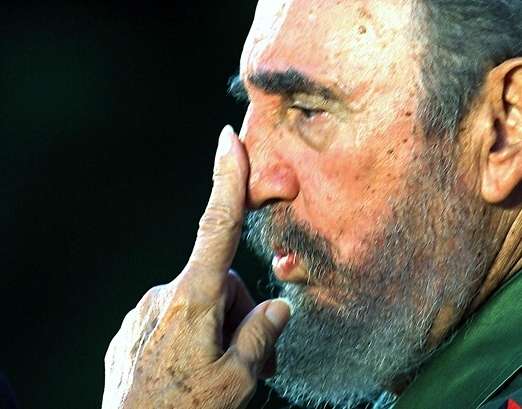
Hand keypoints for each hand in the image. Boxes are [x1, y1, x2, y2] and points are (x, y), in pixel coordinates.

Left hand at [102, 126, 289, 408]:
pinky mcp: (130, 333)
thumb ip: (261, 337)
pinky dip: (189, 340)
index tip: (228, 140)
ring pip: (198, 305)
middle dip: (241, 313)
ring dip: (218, 330)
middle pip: (221, 283)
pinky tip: (187, 373)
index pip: (216, 227)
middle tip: (251, 362)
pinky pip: (171, 322)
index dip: (226, 180)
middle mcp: (164, 296)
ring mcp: (142, 314)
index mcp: (193, 300)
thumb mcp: (239, 380)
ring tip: (220, 373)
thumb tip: (277, 309)